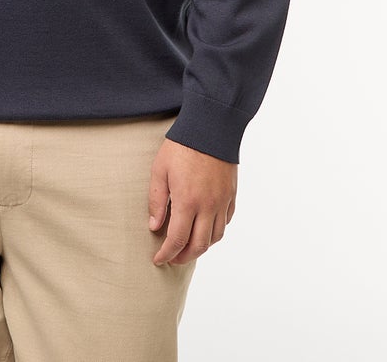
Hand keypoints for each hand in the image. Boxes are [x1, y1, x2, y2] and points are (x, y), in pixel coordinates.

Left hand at [148, 138, 236, 265]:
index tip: (158, 259)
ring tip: (187, 246)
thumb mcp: (160, 170)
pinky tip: (205, 228)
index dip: (167, 254)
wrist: (211, 127)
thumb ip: (157, 201)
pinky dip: (215, 231)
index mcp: (188, 202)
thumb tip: (155, 227)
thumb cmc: (182, 146)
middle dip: (183, 257)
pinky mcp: (231, 194)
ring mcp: (222, 201)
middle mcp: (208, 206)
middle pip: (199, 246)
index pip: (177, 240)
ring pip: (215, 237)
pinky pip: (226, 222)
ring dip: (201, 247)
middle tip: (172, 258)